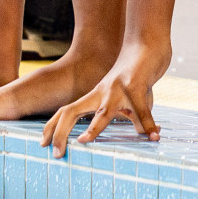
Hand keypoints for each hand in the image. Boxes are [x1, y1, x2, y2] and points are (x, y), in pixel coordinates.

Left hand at [41, 39, 170, 156]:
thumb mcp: (130, 99)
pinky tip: (155, 135)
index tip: (42, 145)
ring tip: (83, 142)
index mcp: (95, 97)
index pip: (66, 112)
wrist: (147, 44)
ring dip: (93, 128)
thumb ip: (131, 115)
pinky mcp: (135, 85)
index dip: (52, 128)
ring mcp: (117, 89)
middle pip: (71, 111)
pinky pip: (142, 111)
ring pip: (102, 113)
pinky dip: (148, 124)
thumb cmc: (137, 74)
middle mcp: (101, 93)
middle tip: (56, 155)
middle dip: (59, 132)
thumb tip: (142, 134)